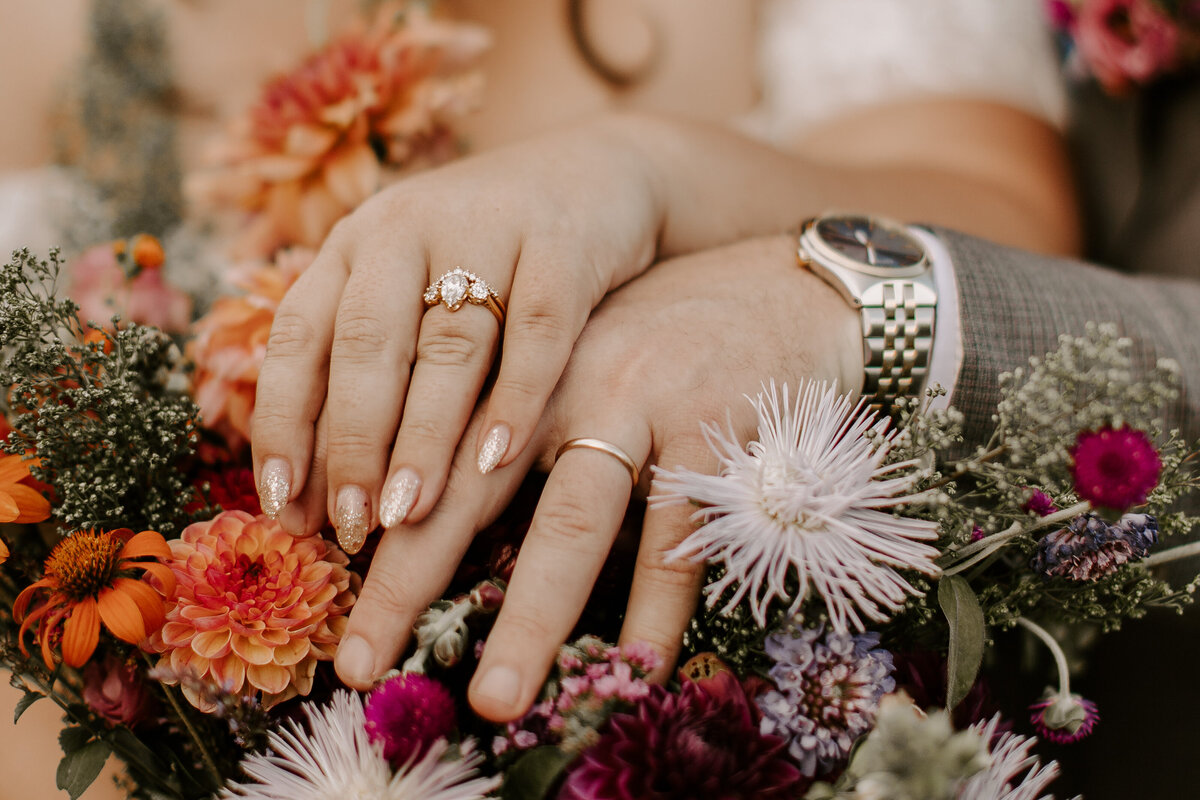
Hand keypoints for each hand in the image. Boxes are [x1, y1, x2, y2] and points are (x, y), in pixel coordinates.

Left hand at [250, 114, 665, 551]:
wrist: (595, 172)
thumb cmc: (488, 260)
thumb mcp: (412, 287)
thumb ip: (370, 365)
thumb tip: (316, 488)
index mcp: (356, 243)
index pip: (298, 336)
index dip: (280, 422)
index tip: (283, 504)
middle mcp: (407, 227)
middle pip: (366, 345)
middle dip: (351, 442)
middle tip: (352, 524)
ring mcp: (487, 230)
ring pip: (447, 346)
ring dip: (423, 436)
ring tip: (408, 513)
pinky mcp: (562, 245)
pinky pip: (537, 331)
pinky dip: (517, 397)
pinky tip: (496, 459)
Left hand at [333, 234, 861, 720]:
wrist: (784, 289)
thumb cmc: (668, 341)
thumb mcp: (581, 366)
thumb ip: (519, 430)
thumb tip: (442, 532)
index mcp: (519, 376)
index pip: (429, 469)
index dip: (379, 549)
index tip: (341, 625)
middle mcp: (563, 390)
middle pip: (472, 497)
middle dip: (411, 586)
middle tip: (363, 665)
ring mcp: (640, 407)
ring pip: (572, 522)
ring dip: (532, 616)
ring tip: (497, 697)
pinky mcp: (713, 430)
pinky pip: (679, 537)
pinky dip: (657, 609)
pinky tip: (633, 669)